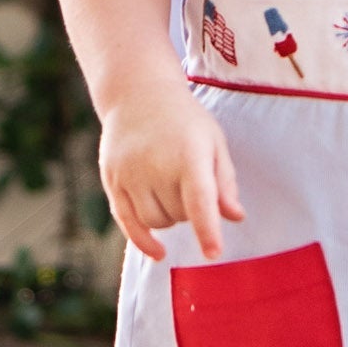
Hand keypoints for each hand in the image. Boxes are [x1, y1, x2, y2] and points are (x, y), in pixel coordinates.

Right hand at [100, 87, 243, 261]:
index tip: (213, 253)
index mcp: (188, 154)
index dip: (207, 229)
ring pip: (155, 222)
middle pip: (179, 215)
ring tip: (171, 190)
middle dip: (189, 211)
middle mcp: (155, 164)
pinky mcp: (112, 179)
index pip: (199, 200)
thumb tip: (235, 217)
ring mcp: (130, 173)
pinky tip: (158, 252)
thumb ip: (224, 182)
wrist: (137, 94)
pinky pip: (127, 222)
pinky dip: (143, 240)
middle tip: (188, 183)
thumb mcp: (213, 142)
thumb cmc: (184, 121)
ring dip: (169, 219)